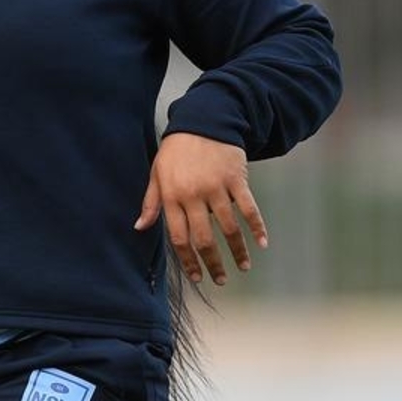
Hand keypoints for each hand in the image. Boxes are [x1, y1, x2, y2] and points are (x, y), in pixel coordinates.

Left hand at [134, 132, 267, 285]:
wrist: (203, 121)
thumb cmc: (176, 150)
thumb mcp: (157, 173)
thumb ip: (151, 202)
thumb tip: (139, 227)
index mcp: (172, 196)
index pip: (179, 237)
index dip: (188, 261)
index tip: (197, 277)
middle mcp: (194, 195)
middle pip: (204, 238)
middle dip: (213, 263)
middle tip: (220, 279)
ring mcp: (216, 187)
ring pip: (229, 227)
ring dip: (238, 251)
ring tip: (242, 267)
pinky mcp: (236, 179)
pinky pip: (248, 208)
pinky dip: (257, 227)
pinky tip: (262, 243)